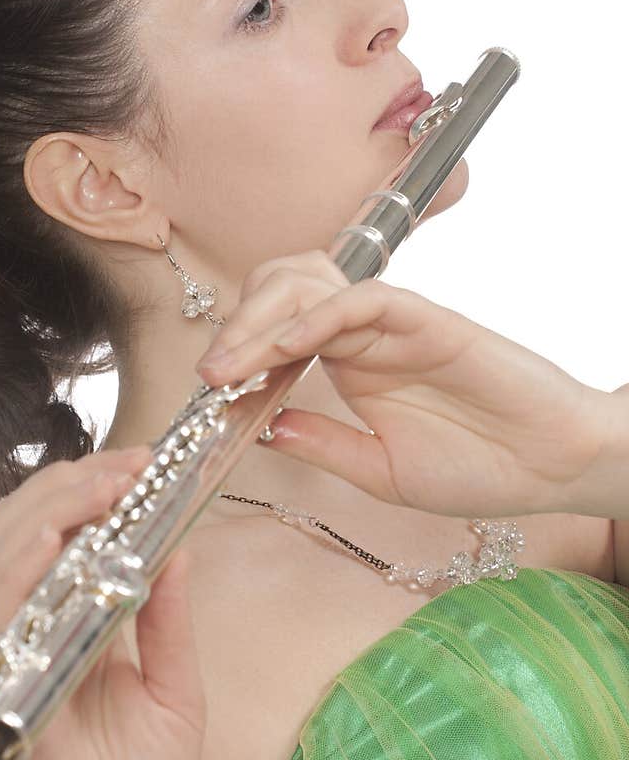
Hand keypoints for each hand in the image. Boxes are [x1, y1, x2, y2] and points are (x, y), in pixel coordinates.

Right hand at [0, 445, 206, 759]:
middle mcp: (33, 630)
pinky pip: (1, 612)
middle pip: (24, 528)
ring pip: (5, 555)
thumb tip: (181, 544)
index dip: (95, 490)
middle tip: (131, 464)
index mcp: (70, 624)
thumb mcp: (173, 687)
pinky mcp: (4, 686)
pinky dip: (25, 566)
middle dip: (74, 483)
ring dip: (55, 508)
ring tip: (107, 484)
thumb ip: (170, 619)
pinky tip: (58, 538)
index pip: (63, 534)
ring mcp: (13, 655)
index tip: (146, 463)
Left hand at [195, 249, 606, 519]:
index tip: (206, 390)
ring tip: (233, 361)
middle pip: (282, 298)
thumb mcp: (382, 472)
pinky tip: (289, 347)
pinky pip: (364, 298)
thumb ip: (325, 445)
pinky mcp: (428, 319)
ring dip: (265, 318)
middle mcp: (362, 338)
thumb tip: (263, 428)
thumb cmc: (479, 468)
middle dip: (238, 327)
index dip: (237, 354)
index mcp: (348, 368)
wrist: (553, 466)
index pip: (276, 336)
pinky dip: (320, 315)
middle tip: (211, 372)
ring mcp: (391, 325)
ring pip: (312, 288)